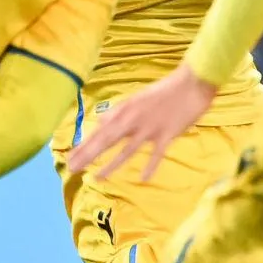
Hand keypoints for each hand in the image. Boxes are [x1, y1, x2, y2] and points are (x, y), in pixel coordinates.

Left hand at [66, 65, 217, 180]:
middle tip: (72, 168)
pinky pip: (157, 154)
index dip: (84, 144)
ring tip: (97, 177)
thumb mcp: (138, 98)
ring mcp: (150, 128)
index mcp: (125, 109)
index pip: (99, 130)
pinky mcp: (167, 134)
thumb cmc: (166, 90)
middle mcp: (133, 119)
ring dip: (111, 164)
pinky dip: (151, 166)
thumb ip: (121, 111)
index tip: (70, 157)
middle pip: (106, 140)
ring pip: (127, 150)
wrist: (192, 83)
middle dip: (88, 155)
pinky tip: (143, 179)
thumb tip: (102, 120)